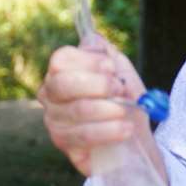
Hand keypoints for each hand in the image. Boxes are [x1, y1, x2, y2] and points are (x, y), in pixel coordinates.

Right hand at [37, 33, 150, 176]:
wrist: (134, 136)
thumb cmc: (122, 100)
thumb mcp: (119, 70)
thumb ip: (105, 53)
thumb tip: (92, 40)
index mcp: (61, 72)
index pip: (61, 60)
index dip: (88, 61)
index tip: (112, 68)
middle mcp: (51, 96)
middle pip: (63, 83)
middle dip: (98, 85)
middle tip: (120, 90)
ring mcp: (55, 121)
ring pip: (78, 110)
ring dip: (110, 109)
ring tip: (128, 111)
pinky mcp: (65, 145)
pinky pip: (84, 136)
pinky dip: (110, 131)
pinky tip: (126, 129)